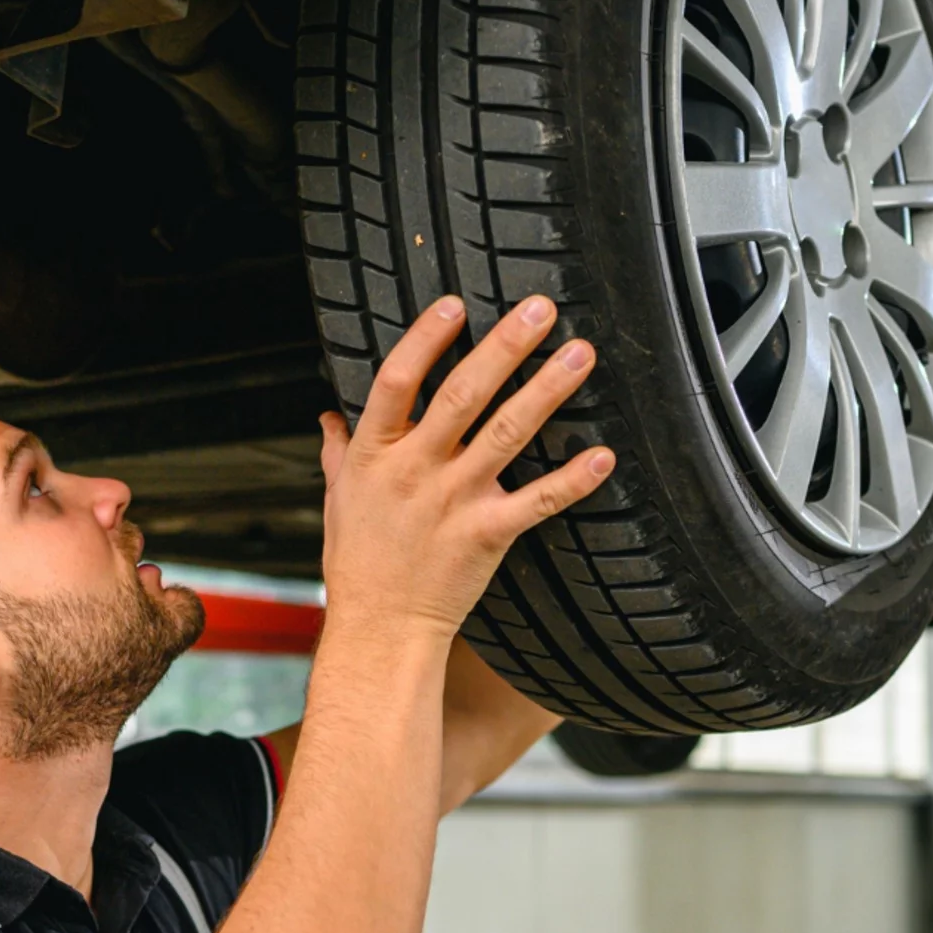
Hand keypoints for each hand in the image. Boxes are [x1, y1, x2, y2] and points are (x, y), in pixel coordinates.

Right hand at [317, 294, 614, 639]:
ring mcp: (453, 502)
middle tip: (539, 309)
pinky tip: (603, 455)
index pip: (396, 382)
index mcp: (374, 454)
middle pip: (462, 394)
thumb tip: (329, 415)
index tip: (455, 304)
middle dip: (504, 346)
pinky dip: (573, 479)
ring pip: (506, 434)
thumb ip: (338, 451)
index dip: (425, 340)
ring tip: (579, 354)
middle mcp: (414, 471)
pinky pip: (537, 501)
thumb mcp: (337, 499)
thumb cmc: (360, 562)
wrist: (379, 629)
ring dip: (547, 391)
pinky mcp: (487, 535)